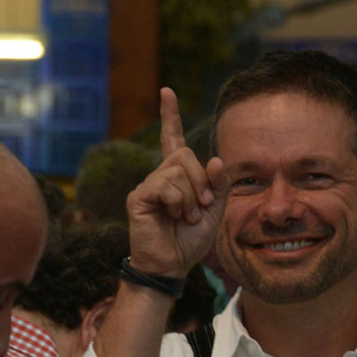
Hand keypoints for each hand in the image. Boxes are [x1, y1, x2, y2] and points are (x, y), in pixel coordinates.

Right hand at [125, 88, 228, 276]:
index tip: (166, 91)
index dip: (170, 115)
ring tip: (185, 218)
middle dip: (201, 181)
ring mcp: (148, 185)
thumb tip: (216, 160)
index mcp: (178, 175)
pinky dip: (177, 203)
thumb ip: (218, 185)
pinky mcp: (138, 197)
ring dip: (191, 197)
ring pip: (177, 171)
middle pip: (184, 154)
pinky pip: (165, 186)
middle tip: (202, 207)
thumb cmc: (191, 239)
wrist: (173, 265)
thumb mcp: (215, 210)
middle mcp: (161, 175)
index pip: (172, 139)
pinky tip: (173, 217)